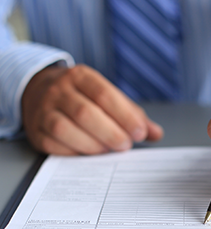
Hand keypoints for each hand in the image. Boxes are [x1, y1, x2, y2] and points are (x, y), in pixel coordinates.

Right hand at [21, 64, 162, 154]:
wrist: (40, 92)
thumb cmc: (84, 98)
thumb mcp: (108, 98)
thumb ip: (132, 115)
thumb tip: (157, 134)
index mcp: (81, 77)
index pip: (105, 95)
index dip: (125, 116)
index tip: (139, 133)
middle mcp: (59, 90)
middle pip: (85, 113)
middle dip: (111, 133)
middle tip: (125, 145)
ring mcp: (44, 110)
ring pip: (65, 129)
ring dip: (93, 145)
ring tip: (108, 150)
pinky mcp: (36, 130)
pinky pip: (55, 144)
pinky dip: (75, 152)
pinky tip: (89, 152)